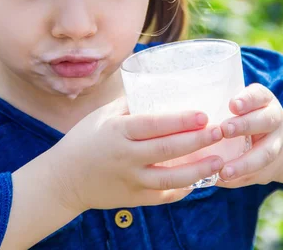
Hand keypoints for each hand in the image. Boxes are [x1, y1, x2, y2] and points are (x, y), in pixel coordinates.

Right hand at [47, 97, 224, 211]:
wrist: (63, 180)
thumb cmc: (85, 140)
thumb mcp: (103, 115)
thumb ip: (131, 103)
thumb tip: (161, 84)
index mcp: (117, 132)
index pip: (153, 125)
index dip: (180, 120)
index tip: (203, 114)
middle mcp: (125, 157)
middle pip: (167, 150)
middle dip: (197, 141)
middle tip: (220, 131)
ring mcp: (130, 181)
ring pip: (170, 178)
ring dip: (198, 170)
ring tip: (219, 160)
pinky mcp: (133, 199)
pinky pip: (163, 196)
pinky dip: (183, 189)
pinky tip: (200, 180)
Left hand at [216, 83, 282, 187]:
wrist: (274, 141)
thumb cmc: (243, 118)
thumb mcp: (239, 106)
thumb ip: (219, 105)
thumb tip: (185, 112)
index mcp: (264, 101)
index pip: (259, 95)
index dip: (247, 100)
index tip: (232, 104)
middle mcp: (274, 120)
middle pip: (266, 121)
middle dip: (245, 126)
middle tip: (225, 130)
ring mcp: (276, 144)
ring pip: (265, 154)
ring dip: (244, 163)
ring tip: (225, 171)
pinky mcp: (271, 167)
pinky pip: (258, 174)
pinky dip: (240, 178)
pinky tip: (223, 180)